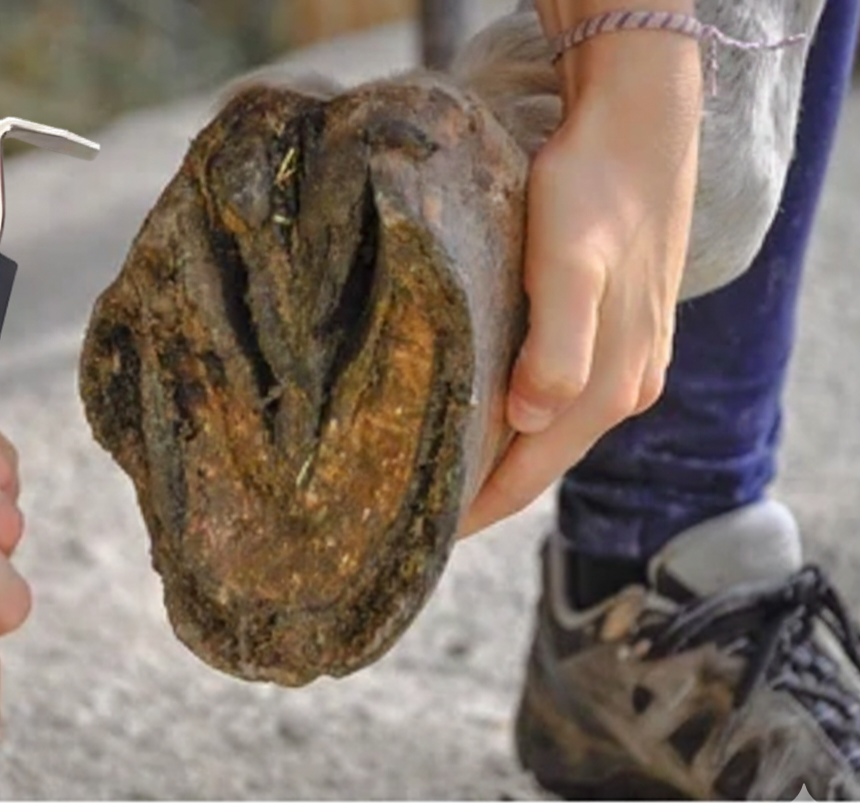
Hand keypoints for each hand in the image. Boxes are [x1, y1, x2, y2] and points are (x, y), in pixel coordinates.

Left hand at [461, 31, 702, 534]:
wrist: (637, 130)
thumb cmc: (590, 193)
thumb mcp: (568, 267)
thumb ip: (555, 349)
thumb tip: (526, 422)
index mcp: (606, 387)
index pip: (527, 478)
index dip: (474, 513)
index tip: (419, 539)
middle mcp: (623, 388)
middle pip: (538, 465)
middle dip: (481, 493)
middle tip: (413, 512)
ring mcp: (628, 363)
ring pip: (550, 433)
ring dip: (499, 457)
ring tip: (440, 470)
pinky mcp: (622, 335)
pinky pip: (562, 398)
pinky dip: (521, 419)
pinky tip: (488, 411)